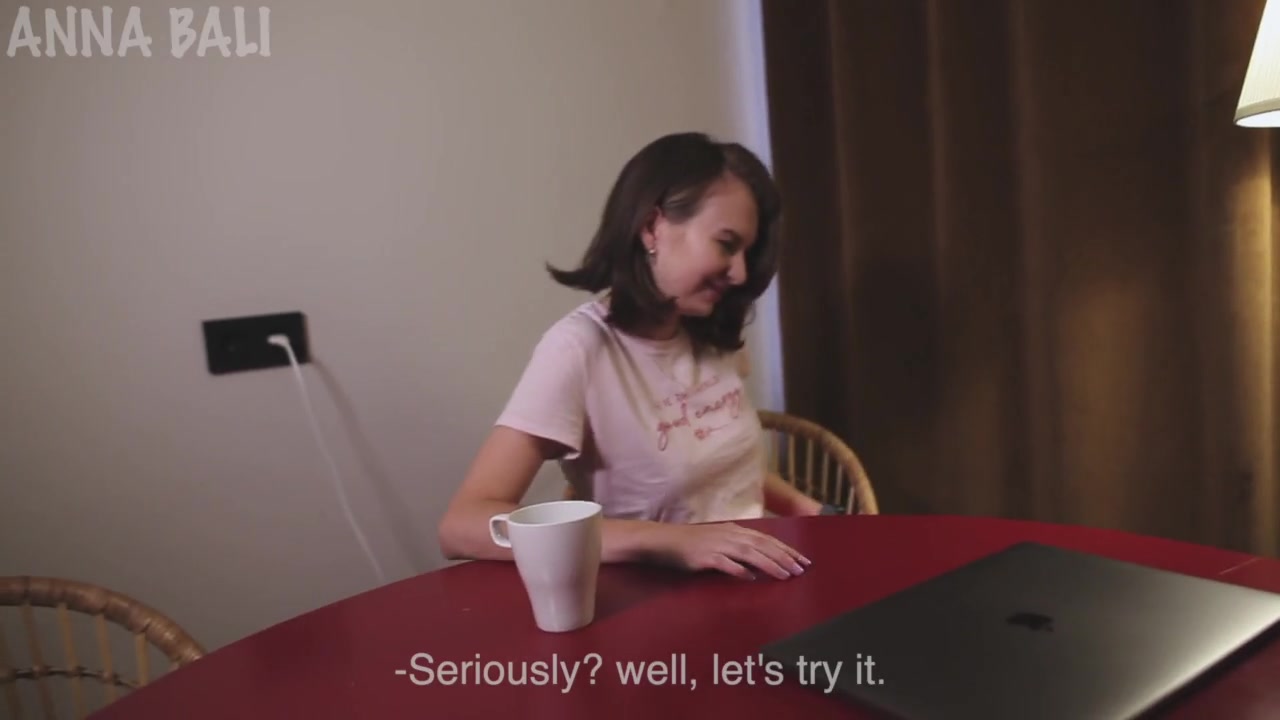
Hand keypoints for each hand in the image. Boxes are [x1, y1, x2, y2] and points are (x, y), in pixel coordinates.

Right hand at [653, 522, 811, 580]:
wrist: (661, 541)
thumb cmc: (689, 543)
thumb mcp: (717, 541)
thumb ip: (736, 550)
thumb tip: (755, 565)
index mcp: (733, 530)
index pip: (766, 539)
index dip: (786, 549)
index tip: (802, 560)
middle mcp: (728, 535)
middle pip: (762, 545)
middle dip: (784, 557)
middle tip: (801, 569)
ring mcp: (716, 545)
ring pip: (749, 553)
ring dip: (769, 564)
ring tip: (785, 574)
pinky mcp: (704, 556)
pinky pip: (725, 563)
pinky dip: (739, 570)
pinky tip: (751, 578)